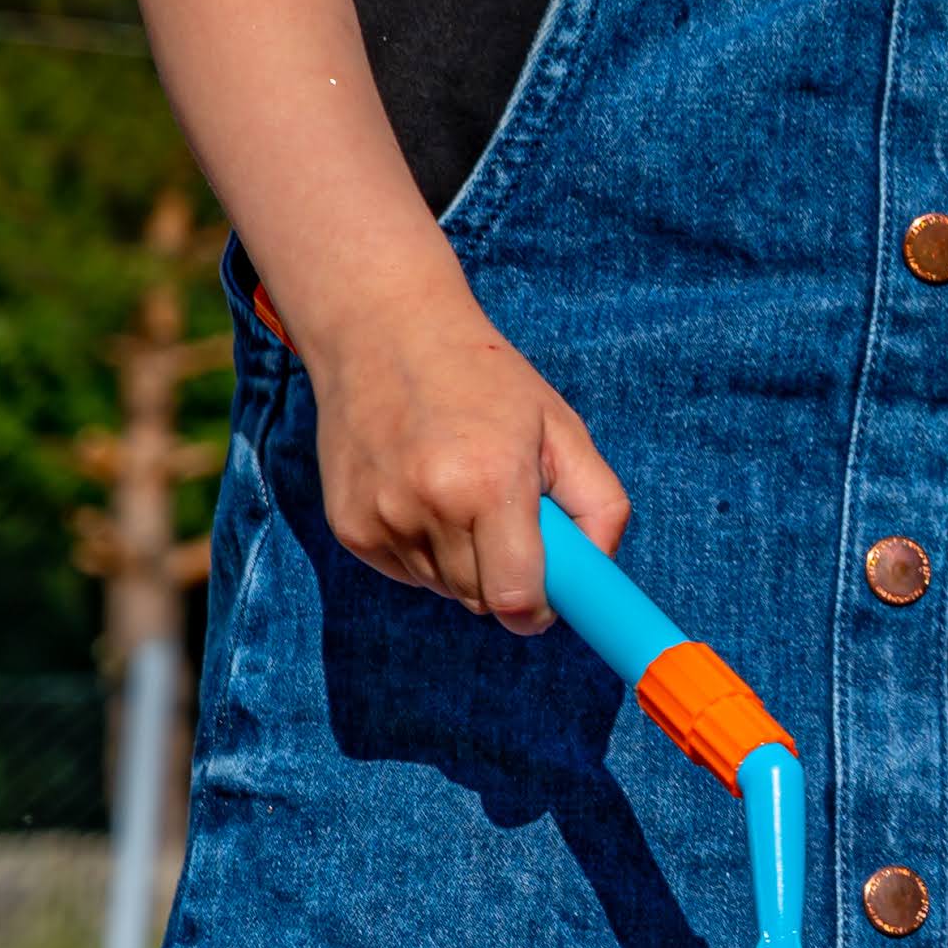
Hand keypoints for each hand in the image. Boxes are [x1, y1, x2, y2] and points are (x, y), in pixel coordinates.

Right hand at [302, 270, 625, 632]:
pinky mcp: (348, 530)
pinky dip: (427, 552)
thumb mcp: (562, 428)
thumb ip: (599, 504)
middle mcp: (428, 509)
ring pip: (443, 589)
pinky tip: (426, 494)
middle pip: (481, 600)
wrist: (386, 338)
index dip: (540, 610)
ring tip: (465, 492)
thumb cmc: (488, 383)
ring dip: (467, 563)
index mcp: (491, 484)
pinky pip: (405, 573)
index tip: (551, 600)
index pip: (515, 597)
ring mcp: (381, 522)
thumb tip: (596, 570)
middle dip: (508, 578)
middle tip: (512, 517)